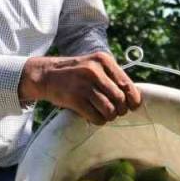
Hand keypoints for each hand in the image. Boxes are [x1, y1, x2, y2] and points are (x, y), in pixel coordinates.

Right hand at [19, 52, 142, 124]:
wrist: (46, 75)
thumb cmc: (75, 73)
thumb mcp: (94, 66)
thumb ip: (112, 77)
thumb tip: (133, 98)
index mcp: (103, 60)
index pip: (127, 84)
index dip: (133, 99)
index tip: (132, 106)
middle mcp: (95, 70)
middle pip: (120, 99)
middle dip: (120, 110)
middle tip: (115, 112)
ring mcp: (84, 85)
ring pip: (109, 109)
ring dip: (109, 116)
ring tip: (105, 115)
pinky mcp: (74, 98)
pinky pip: (96, 117)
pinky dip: (98, 120)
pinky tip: (94, 117)